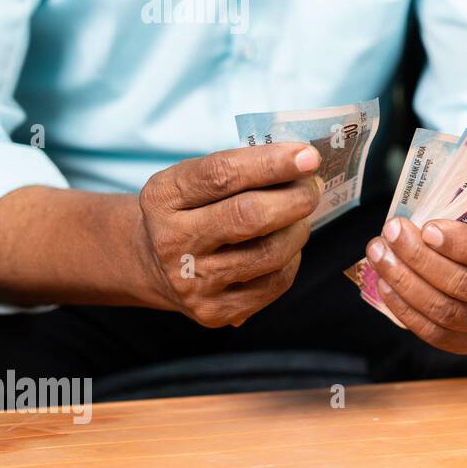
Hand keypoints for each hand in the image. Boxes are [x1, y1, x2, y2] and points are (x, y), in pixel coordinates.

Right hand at [136, 143, 321, 326]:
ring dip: (299, 228)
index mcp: (164, 198)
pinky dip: (292, 258)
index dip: (271, 163)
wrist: (154, 265)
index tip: (309, 156)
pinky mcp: (215, 311)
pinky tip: (285, 245)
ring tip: (299, 216)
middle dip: (296, 197)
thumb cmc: (189, 212)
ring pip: (270, 253)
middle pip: (250, 216)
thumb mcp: (194, 181)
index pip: (222, 174)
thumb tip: (304, 164)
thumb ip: (240, 169)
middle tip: (312, 187)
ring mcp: (193, 282)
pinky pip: (275, 282)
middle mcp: (172, 242)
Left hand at [364, 217, 466, 353]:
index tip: (428, 227)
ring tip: (380, 255)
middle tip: (392, 233)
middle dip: (422, 260)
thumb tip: (419, 213)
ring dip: (406, 283)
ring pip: (449, 312)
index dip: (464, 245)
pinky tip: (386, 284)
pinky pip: (437, 334)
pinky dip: (406, 310)